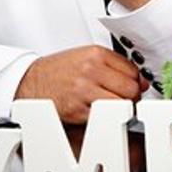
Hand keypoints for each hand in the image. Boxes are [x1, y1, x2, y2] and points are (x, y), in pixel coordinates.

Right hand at [14, 45, 147, 123]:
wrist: (30, 82)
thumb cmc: (58, 71)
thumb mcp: (85, 57)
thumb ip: (114, 65)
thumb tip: (141, 82)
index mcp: (95, 54)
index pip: (133, 70)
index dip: (136, 81)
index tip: (133, 86)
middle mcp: (90, 70)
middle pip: (131, 88)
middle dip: (131, 96)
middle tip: (123, 99)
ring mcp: (84, 90)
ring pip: (121, 104)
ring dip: (121, 108)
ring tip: (111, 106)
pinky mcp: (78, 110)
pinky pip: (105, 117)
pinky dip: (105, 117)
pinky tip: (98, 112)